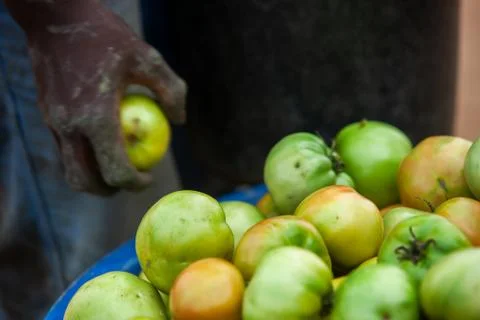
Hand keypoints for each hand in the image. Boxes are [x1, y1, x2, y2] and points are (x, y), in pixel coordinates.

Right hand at [9, 0, 186, 194]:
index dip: (136, 184)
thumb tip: (180, 121)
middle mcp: (69, 128)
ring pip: (70, 169)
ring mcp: (53, 123)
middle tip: (130, 180)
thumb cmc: (106, 36)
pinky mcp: (45, 115)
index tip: (149, 177)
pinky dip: (83, 157)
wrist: (55, 16)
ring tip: (116, 164)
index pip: (115, 172)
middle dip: (110, 190)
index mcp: (96, 119)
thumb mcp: (148, 57)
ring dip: (93, 176)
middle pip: (85, 182)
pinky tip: (101, 140)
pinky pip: (64, 150)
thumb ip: (171, 90)